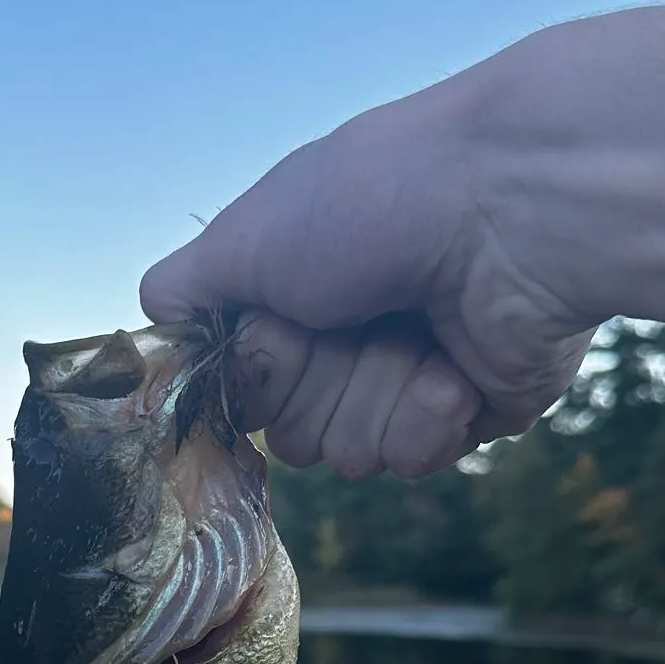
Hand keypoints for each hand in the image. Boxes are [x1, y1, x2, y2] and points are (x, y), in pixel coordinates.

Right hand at [139, 83, 595, 479]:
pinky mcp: (470, 411)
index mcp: (298, 295)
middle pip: (291, 434)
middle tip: (357, 317)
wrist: (513, 209)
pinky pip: (412, 458)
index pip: (243, 388)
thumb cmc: (371, 204)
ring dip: (376, 393)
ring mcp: (408, 378)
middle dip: (318, 383)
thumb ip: (182, 291)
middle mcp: (349, 338)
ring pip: (350, 454)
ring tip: (418, 331)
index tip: (281, 323)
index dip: (256, 369)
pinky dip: (427, 414)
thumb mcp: (244, 237)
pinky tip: (455, 367)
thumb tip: (151, 318)